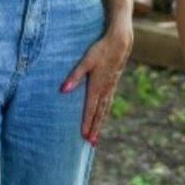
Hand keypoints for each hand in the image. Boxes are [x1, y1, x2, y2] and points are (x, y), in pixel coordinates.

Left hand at [62, 26, 132, 144]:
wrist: (121, 42)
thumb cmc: (101, 49)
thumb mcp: (86, 61)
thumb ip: (75, 76)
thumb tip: (63, 90)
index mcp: (97, 86)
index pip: (90, 109)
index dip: (87, 123)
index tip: (84, 136)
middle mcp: (105, 89)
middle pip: (100, 113)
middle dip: (95, 127)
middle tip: (92, 143)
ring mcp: (111, 86)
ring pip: (106, 108)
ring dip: (101, 122)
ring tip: (97, 135)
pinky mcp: (114, 82)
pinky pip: (109, 101)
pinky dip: (105, 111)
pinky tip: (103, 114)